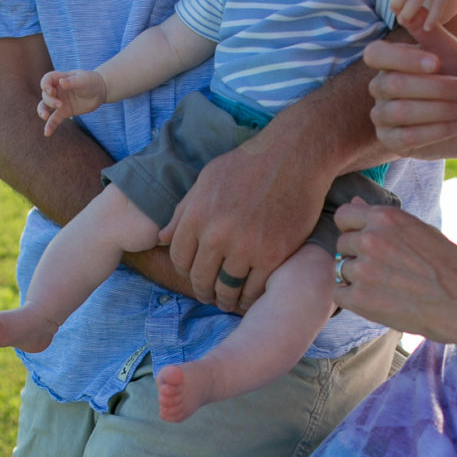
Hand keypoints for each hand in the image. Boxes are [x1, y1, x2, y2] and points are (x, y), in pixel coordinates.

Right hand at [38, 69, 106, 134]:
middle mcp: (56, 90)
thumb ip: (72, 82)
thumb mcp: (83, 79)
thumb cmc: (90, 81)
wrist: (99, 91)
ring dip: (42, 111)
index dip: (45, 84)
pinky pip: (54, 119)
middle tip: (60, 104)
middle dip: (50, 100)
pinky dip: (50, 126)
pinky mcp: (64, 112)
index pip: (46, 80)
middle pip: (46, 95)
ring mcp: (59, 102)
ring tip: (44, 116)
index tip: (50, 90)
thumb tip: (61, 82)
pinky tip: (47, 133)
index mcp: (59, 79)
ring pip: (45, 106)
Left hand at [160, 138, 332, 312]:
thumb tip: (162, 239)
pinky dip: (250, 298)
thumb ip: (183, 211)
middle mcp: (217, 236)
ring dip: (225, 299)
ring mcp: (246, 248)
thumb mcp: (207, 179)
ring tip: (228, 300)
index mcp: (197, 216)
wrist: (295, 156)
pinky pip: (255, 289)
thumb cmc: (249, 164)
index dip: (185, 272)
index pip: (179, 258)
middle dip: (203, 291)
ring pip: (227, 289)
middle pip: (201, 278)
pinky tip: (250, 296)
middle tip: (210, 295)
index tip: (194, 277)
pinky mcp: (273, 256)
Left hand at [333, 199, 456, 341]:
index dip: (353, 230)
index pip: (344, 216)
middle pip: (342, 244)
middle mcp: (370, 239)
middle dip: (356, 256)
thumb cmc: (449, 266)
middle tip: (384, 270)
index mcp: (386, 217)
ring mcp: (363, 269)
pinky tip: (378, 300)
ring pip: (341, 269)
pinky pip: (339, 294)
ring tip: (387, 286)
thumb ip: (383, 219)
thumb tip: (354, 201)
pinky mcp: (359, 298)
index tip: (367, 243)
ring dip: (356, 279)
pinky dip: (353, 299)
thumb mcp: (419, 230)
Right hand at [364, 24, 456, 160]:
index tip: (437, 63)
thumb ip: (430, 34)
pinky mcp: (391, 141)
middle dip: (435, 87)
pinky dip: (436, 130)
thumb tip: (410, 8)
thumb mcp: (453, 54)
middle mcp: (380, 88)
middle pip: (393, 84)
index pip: (376, 54)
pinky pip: (405, 137)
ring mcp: (383, 116)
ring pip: (398, 112)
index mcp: (390, 62)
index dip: (403, 58)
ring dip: (438, 109)